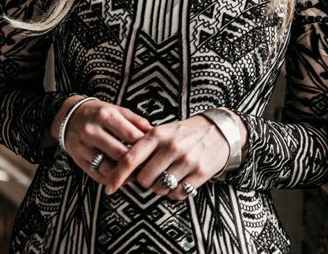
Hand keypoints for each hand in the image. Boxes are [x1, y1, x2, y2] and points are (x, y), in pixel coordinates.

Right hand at [54, 97, 152, 185]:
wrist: (68, 117)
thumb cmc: (98, 113)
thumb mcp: (116, 110)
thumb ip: (135, 120)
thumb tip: (154, 132)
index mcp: (105, 115)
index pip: (131, 136)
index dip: (145, 145)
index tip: (155, 151)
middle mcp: (92, 131)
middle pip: (121, 154)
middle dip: (137, 162)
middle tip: (150, 166)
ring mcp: (84, 148)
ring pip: (110, 169)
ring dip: (126, 175)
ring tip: (138, 174)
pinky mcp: (80, 161)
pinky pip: (100, 176)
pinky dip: (114, 180)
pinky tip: (124, 178)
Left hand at [103, 113, 233, 199]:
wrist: (218, 132)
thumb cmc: (184, 133)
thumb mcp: (163, 132)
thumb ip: (144, 147)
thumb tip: (122, 169)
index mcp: (158, 134)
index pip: (131, 158)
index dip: (117, 175)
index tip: (109, 187)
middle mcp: (171, 147)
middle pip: (144, 179)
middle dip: (144, 181)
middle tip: (152, 174)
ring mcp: (186, 160)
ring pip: (160, 188)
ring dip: (160, 187)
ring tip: (168, 174)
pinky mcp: (200, 173)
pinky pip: (177, 194)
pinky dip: (174, 192)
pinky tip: (179, 180)